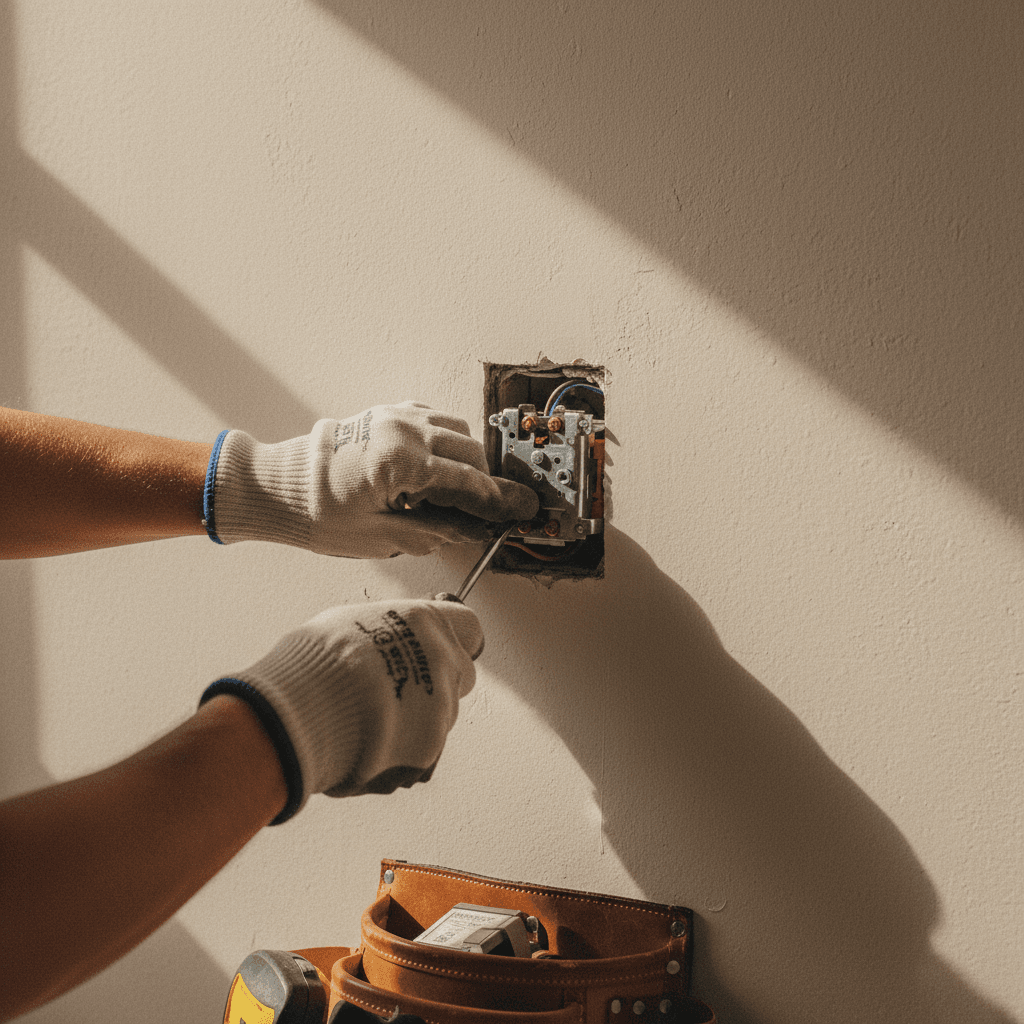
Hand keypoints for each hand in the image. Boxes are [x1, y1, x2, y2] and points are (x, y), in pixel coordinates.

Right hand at [199, 598, 482, 821]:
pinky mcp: (431, 746)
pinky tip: (368, 745)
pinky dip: (402, 751)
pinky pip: (423, 749)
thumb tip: (384, 636)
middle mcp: (443, 660)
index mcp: (426, 622)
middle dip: (438, 683)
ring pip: (442, 715)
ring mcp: (441, 705)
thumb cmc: (315, 663)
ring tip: (370, 722)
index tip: (438, 649)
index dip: (452, 640)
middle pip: (461, 674)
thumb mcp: (347, 622)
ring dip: (417, 719)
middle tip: (400, 691)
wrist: (302, 712)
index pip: (469, 627)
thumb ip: (384, 629)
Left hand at [203, 402, 537, 556]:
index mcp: (400, 463)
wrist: (276, 486)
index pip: (468, 483)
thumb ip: (432, 531)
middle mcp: (401, 430)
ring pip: (457, 430)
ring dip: (467, 460)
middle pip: (471, 452)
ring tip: (459, 494)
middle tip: (493, 511)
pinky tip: (438, 468)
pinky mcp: (385, 413)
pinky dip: (446, 442)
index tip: (525, 510)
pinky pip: (433, 420)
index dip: (501, 501)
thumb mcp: (378, 537)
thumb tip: (471, 531)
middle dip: (486, 482)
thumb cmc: (315, 513)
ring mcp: (393, 416)